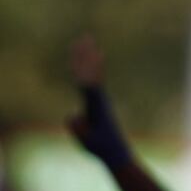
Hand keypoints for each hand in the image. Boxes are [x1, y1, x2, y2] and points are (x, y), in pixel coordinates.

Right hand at [67, 36, 133, 169]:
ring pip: (93, 74)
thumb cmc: (101, 149)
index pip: (88, 85)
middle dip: (86, 55)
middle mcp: (100, 99)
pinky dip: (90, 68)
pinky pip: (93, 81)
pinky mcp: (99, 103)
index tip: (80, 56)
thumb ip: (78, 129)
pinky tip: (91, 60)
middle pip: (91, 73)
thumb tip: (73, 116)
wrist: (118, 153)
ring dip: (88, 57)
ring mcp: (100, 100)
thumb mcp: (88, 142)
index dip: (83, 70)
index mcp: (97, 107)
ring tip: (87, 41)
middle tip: (85, 37)